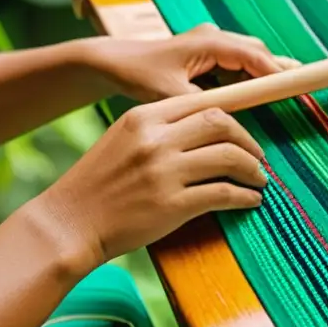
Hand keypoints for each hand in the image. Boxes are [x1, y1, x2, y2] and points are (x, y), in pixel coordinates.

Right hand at [34, 96, 267, 265]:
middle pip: (222, 124)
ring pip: (229, 157)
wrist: (69, 223)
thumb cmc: (98, 184)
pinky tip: (250, 201)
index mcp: (144, 117)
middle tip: (257, 156)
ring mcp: (164, 172)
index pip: (203, 104)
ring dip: (252, 169)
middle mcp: (156, 140)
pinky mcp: (172, 205)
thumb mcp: (123, 139)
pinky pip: (223, 194)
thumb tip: (206, 127)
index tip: (244, 132)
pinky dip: (244, 197)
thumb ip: (159, 128)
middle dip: (248, 140)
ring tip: (258, 180)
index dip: (233, 116)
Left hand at [84, 23, 300, 102]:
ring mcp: (212, 45)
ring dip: (266, 74)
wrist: (115, 62)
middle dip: (279, 70)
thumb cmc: (139, 74)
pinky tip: (259, 95)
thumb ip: (205, 104)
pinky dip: (250, 78)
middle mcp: (215, 38)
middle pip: (258, 53)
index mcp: (210, 42)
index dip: (277, 72)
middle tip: (303, 87)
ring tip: (290, 90)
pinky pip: (238, 65)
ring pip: (250, 58)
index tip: (297, 86)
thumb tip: (233, 119)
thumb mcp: (172, 95)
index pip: (254, 57)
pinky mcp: (208, 55)